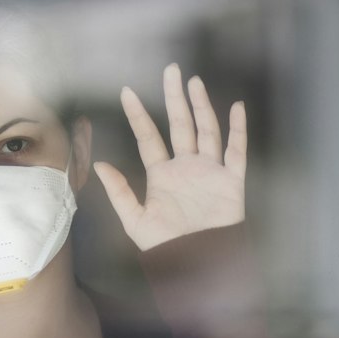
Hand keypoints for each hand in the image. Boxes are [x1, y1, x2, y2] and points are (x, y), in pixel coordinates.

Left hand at [93, 64, 245, 251]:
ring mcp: (209, 172)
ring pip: (206, 131)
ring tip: (193, 82)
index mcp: (161, 175)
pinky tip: (235, 108)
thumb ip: (120, 192)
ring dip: (201, 106)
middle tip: (171, 70)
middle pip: (180, 125)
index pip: (148, 138)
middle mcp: (185, 167)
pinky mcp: (231, 181)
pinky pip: (236, 151)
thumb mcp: (136, 221)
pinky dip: (237, 130)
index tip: (127, 92)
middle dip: (174, 98)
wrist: (197, 266)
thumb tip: (101, 165)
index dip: (138, 115)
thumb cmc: (167, 248)